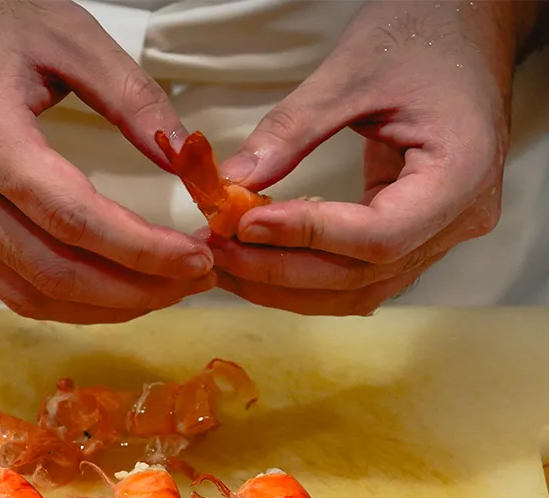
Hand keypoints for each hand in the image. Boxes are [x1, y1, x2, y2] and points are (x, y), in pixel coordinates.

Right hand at [0, 0, 214, 323]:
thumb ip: (131, 97)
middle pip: (52, 271)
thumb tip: (183, 157)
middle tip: (192, 279)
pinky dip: (58, 299)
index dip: (141, 250)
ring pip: (26, 292)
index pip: (73, 219)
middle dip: (133, 288)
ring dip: (99, 305)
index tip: (194, 256)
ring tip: (158, 290)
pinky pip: (1, 282)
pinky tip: (102, 291)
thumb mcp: (66, 34)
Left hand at [209, 0, 541, 315]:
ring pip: (356, 289)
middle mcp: (460, 218)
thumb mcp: (351, 72)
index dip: (306, 237)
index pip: (380, 236)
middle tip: (215, 251)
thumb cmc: (423, 35)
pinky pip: (357, 274)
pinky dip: (304, 274)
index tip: (244, 224)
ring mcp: (440, 233)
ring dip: (284, 285)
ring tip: (224, 260)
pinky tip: (256, 257)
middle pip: (362, 276)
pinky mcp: (415, 234)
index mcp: (462, 174)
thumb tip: (231, 183)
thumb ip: (291, 130)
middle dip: (279, 271)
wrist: (463, 26)